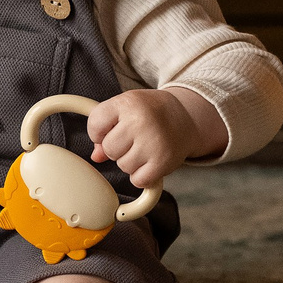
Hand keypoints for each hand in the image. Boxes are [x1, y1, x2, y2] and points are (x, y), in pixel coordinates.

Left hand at [86, 87, 225, 188]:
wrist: (188, 118)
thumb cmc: (150, 113)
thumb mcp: (125, 109)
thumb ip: (105, 128)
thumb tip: (96, 156)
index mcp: (128, 102)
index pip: (95, 125)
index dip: (99, 132)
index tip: (111, 130)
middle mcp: (141, 120)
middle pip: (109, 149)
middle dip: (116, 148)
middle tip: (133, 139)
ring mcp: (153, 142)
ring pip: (123, 166)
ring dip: (131, 162)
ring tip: (144, 148)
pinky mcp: (164, 161)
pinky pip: (138, 180)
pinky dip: (142, 176)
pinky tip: (150, 161)